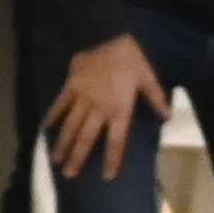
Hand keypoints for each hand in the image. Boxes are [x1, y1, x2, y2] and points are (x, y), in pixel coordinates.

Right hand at [43, 33, 165, 180]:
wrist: (106, 36)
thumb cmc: (131, 60)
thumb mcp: (149, 79)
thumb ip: (157, 99)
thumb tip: (167, 116)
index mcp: (119, 110)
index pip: (116, 141)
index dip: (112, 159)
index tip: (107, 176)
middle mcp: (99, 108)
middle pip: (87, 138)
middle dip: (78, 157)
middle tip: (69, 175)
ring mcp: (82, 98)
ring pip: (70, 125)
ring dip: (63, 143)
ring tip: (56, 159)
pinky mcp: (70, 86)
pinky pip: (60, 104)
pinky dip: (53, 116)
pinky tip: (46, 129)